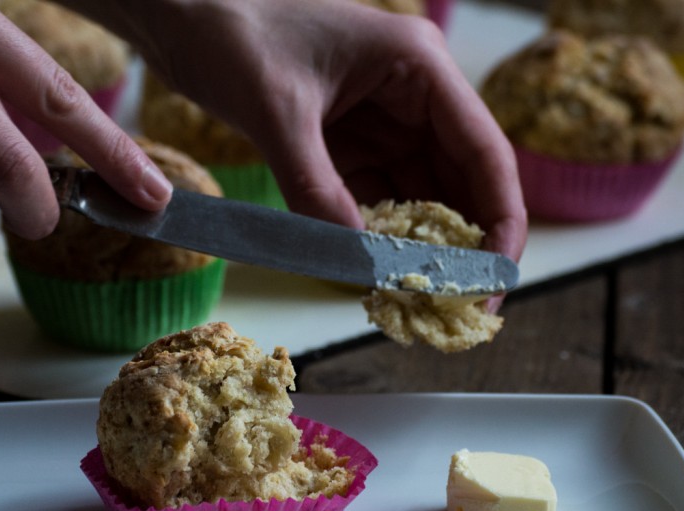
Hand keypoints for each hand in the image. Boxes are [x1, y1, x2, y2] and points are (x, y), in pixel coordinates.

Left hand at [83, 0, 526, 267]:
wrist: (183, 15)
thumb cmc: (232, 33)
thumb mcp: (276, 110)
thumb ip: (315, 185)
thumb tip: (354, 259)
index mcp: (417, 67)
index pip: (483, 152)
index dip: (499, 220)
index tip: (496, 278)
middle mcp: (411, 94)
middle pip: (460, 181)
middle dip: (462, 244)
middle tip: (458, 308)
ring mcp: (380, 119)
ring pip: (419, 196)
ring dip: (418, 247)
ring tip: (417, 300)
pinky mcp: (346, 141)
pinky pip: (375, 198)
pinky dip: (375, 237)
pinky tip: (373, 272)